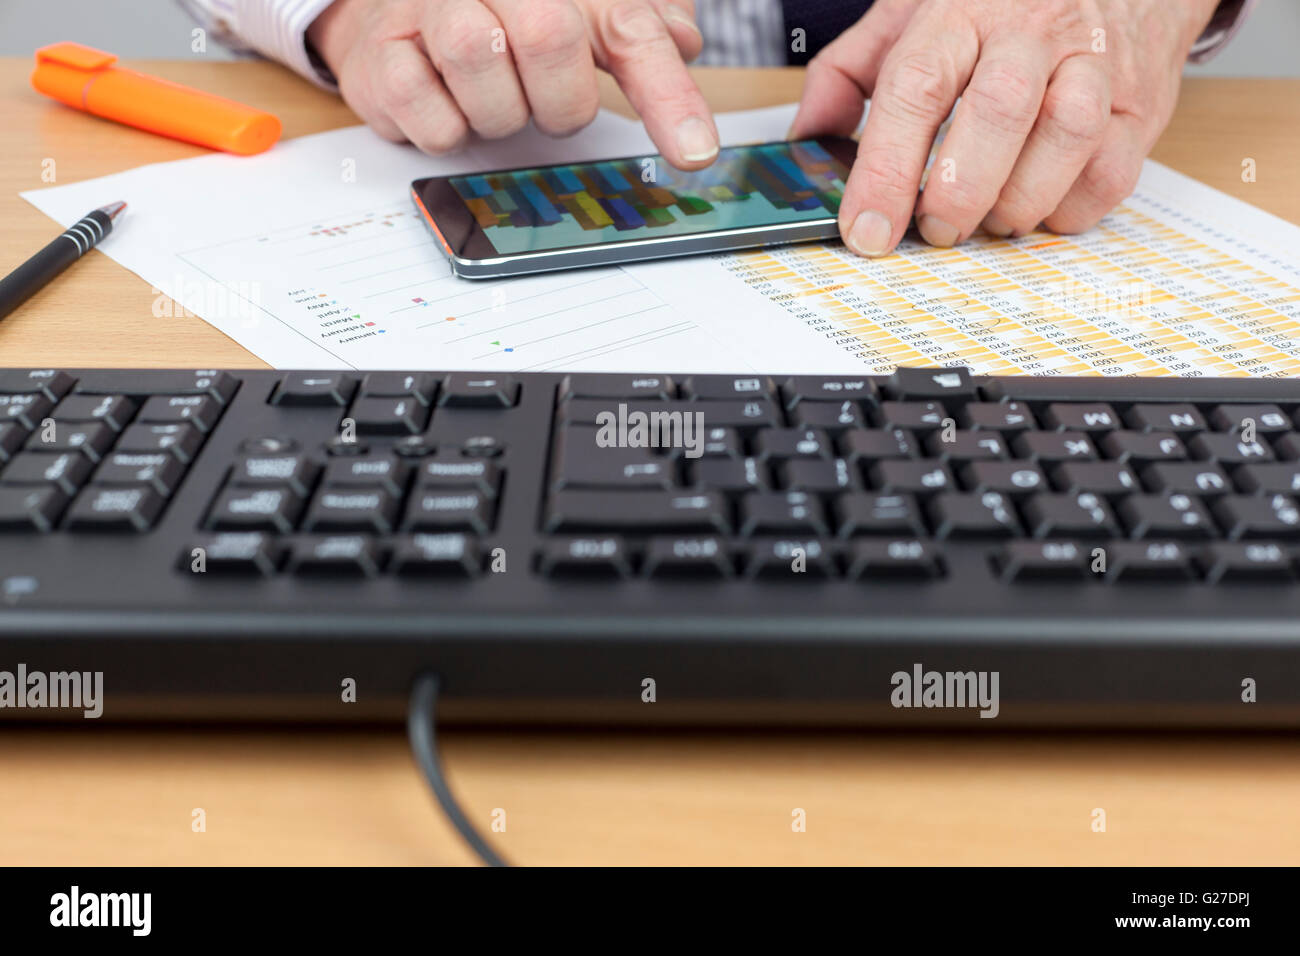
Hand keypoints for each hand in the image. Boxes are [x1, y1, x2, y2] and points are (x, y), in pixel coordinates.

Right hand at [308, 0, 718, 167]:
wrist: (398, 15)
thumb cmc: (508, 19)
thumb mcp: (588, 13)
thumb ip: (642, 28)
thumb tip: (683, 39)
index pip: (628, 26)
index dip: (666, 94)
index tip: (693, 153)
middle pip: (549, 36)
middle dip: (562, 99)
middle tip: (550, 103)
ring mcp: (428, 10)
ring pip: (484, 75)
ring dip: (504, 114)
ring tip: (495, 98)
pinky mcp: (380, 58)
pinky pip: (434, 122)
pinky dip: (453, 132)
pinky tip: (451, 105)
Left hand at [789, 0, 1220, 255]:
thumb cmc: (997, 4)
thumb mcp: (909, 14)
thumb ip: (848, 72)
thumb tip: (807, 137)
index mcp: (962, 10)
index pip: (916, 88)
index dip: (886, 169)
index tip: (866, 229)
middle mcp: (1033, 32)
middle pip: (997, 113)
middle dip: (958, 190)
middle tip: (936, 229)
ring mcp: (1095, 66)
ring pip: (1065, 140)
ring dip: (1018, 201)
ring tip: (988, 221)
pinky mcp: (1140, 106)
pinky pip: (1110, 172)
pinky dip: (1069, 209)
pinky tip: (1039, 209)